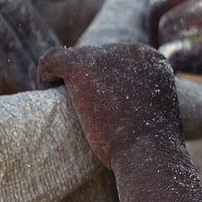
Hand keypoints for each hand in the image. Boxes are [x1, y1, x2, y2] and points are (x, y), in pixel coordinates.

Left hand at [38, 41, 180, 166]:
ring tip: (62, 102)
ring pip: (76, 58)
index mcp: (152, 60)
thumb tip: (123, 110)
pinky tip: (45, 88)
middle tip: (82, 109)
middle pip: (98, 57)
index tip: (100, 105)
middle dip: (88, 80)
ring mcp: (107, 56)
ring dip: (68, 78)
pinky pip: (53, 59)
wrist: (147, 152)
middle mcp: (132, 50)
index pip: (120, 61)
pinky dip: (46, 72)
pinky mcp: (82, 65)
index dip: (106, 82)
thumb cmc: (151, 148)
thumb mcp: (156, 119)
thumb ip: (143, 104)